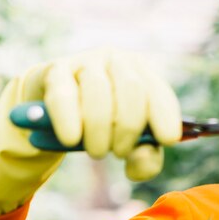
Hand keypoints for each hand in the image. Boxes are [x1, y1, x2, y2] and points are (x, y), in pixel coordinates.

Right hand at [31, 49, 181, 176]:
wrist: (53, 115)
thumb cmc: (101, 128)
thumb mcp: (128, 144)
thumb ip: (145, 158)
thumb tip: (141, 158)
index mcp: (143, 76)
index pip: (159, 92)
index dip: (166, 116)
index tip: (166, 139)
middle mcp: (117, 61)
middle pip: (132, 89)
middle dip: (128, 128)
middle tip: (117, 153)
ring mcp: (85, 61)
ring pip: (98, 91)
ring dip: (99, 129)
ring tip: (95, 151)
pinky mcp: (54, 72)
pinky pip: (64, 95)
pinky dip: (69, 121)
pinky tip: (71, 139)